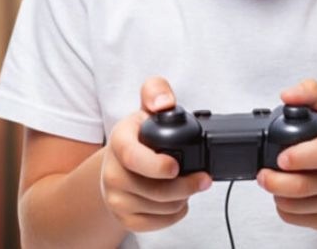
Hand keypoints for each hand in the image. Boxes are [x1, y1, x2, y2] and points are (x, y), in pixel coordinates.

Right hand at [100, 76, 211, 231]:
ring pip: (158, 208)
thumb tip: (165, 102)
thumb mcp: (146, 108)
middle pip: (152, 189)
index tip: (176, 167)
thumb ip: (157, 92)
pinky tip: (178, 201)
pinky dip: (173, 215)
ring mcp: (115, 197)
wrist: (119, 164)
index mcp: (119, 141)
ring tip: (189, 186)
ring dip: (182, 199)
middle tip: (204, 179)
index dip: (155, 165)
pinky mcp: (123, 217)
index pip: (131, 157)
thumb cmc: (140, 136)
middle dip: (185, 186)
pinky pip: (154, 224)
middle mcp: (112, 172)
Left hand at [257, 79, 316, 229]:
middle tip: (262, 174)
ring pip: (295, 205)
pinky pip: (295, 219)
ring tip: (277, 181)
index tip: (281, 158)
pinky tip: (288, 195)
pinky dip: (283, 208)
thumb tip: (288, 95)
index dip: (300, 156)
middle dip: (275, 181)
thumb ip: (310, 93)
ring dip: (276, 194)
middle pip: (303, 186)